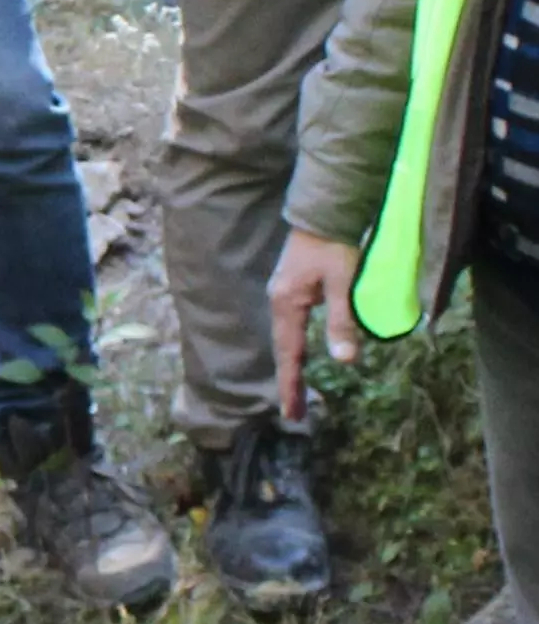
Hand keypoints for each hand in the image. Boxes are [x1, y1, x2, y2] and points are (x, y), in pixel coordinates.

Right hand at [268, 227, 365, 423]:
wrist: (324, 210)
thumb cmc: (334, 244)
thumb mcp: (343, 282)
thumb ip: (342, 320)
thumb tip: (345, 360)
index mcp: (287, 305)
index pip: (290, 354)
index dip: (292, 384)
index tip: (292, 413)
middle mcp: (279, 302)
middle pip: (284, 350)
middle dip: (290, 382)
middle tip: (295, 412)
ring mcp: (283, 294)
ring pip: (286, 338)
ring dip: (292, 366)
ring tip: (298, 390)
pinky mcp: (291, 287)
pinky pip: (291, 326)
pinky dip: (295, 347)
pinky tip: (301, 354)